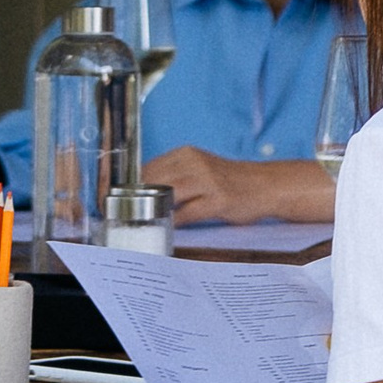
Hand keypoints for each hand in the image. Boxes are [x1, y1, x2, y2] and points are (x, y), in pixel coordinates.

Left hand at [143, 146, 334, 228]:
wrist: (265, 185)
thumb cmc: (229, 181)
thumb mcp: (200, 169)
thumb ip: (175, 175)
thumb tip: (142, 191)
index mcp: (186, 154)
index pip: (148, 166)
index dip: (131, 185)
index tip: (117, 199)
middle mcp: (195, 163)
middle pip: (154, 179)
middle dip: (137, 198)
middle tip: (125, 215)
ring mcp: (208, 181)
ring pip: (169, 194)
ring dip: (153, 209)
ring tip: (141, 222)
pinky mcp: (218, 200)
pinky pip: (188, 213)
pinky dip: (174, 221)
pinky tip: (167, 228)